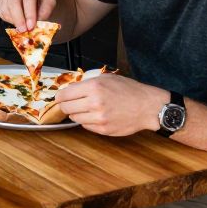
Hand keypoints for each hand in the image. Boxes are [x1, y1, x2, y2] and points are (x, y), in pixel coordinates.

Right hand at [0, 0, 55, 31]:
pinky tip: (16, 20)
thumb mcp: (51, 2)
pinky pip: (0, 10)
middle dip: (19, 19)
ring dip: (13, 20)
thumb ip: (44, 12)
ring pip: (5, 8)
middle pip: (13, 2)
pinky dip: (7, 19)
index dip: (29, 14)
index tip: (31, 26)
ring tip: (22, 26)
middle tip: (24, 30)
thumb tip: (33, 24)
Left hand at [54, 74, 168, 135]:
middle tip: (70, 103)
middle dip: (65, 105)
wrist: (147, 107)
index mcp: (94, 87)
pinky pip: (85, 126)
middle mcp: (95, 103)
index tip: (60, 97)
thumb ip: (87, 83)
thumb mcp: (106, 78)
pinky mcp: (104, 129)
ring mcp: (99, 118)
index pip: (64, 95)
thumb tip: (70, 89)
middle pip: (66, 107)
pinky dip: (87, 121)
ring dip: (76, 113)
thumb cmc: (128, 90)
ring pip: (74, 118)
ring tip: (86, 108)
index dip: (60, 96)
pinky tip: (96, 115)